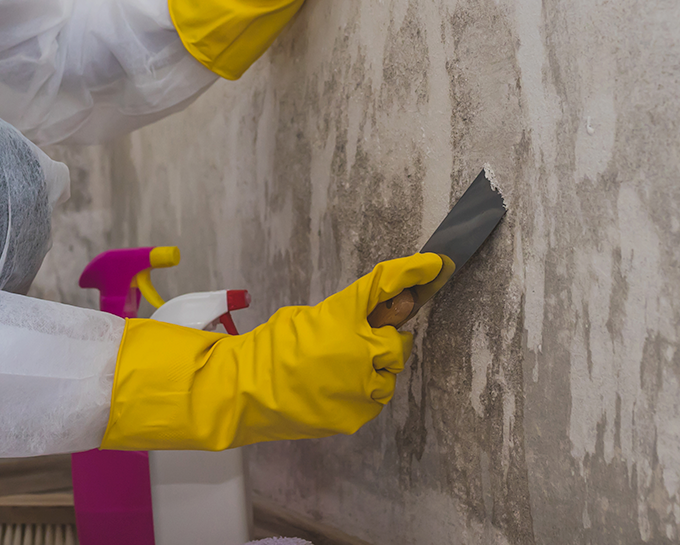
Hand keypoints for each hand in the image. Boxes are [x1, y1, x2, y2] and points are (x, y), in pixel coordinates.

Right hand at [100, 253, 443, 449]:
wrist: (245, 394)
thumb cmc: (268, 349)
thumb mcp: (305, 316)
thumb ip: (345, 315)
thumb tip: (378, 312)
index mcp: (343, 317)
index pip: (385, 285)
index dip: (412, 272)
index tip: (434, 266)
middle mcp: (360, 349)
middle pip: (398, 340)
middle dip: (385, 338)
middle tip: (365, 340)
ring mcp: (361, 386)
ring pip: (388, 374)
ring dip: (374, 369)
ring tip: (341, 371)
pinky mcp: (358, 414)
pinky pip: (374, 399)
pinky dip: (362, 393)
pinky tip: (335, 390)